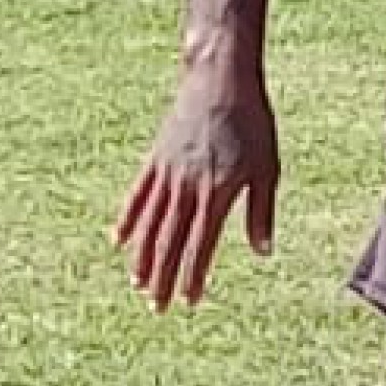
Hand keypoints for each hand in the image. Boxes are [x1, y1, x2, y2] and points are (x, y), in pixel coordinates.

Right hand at [114, 65, 278, 310]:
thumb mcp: (268, 166)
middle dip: (163, 277)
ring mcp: (167, 172)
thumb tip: (262, 251)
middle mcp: (187, 187)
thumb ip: (261, 211)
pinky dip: (127, 220)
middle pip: (170, 241)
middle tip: (157, 307)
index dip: (193, 275)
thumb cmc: (253, 122)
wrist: (221, 79)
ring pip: (150, 224)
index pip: (201, 244)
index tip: (190, 301)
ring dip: (142, 257)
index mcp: (217, 192)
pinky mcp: (155, 157)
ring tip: (137, 285)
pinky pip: (137, 195)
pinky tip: (117, 241)